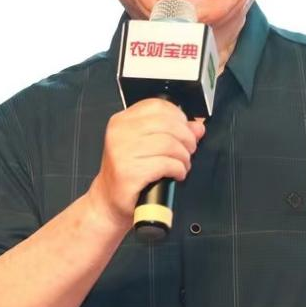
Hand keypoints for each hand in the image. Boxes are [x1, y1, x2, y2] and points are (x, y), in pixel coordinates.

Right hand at [86, 98, 205, 231]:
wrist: (108, 201)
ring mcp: (122, 152)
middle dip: (186, 138)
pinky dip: (178, 169)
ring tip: (183, 164)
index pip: (156, 105)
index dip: (178, 116)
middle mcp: (120, 133)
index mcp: (122, 121)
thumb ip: (172, 133)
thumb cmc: (128, 172)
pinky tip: (177, 174)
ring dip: (184, 156)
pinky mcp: (129, 172)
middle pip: (167, 124)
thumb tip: (197, 127)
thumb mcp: (147, 146)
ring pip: (169, 144)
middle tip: (189, 150)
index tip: (185, 129)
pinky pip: (166, 164)